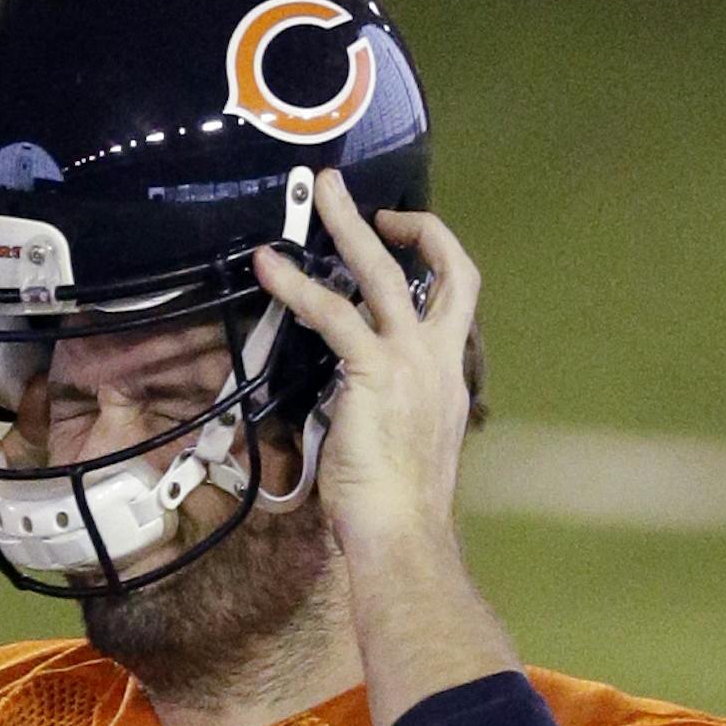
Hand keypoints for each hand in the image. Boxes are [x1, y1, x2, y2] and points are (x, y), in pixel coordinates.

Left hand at [251, 170, 479, 564]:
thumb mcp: (401, 438)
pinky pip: (333, 314)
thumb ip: (386, 401)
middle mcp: (438, 359)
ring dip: (347, 225)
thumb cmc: (398, 505)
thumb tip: (351, 390)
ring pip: (381, 273)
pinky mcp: (373, 373)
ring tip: (317, 192)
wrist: (402, 533)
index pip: (457, 296)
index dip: (434, 256)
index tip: (400, 237)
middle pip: (439, 267)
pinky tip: (268, 268)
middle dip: (403, 220)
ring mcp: (409, 362)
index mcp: (449, 375)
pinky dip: (297, 286)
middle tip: (353, 194)